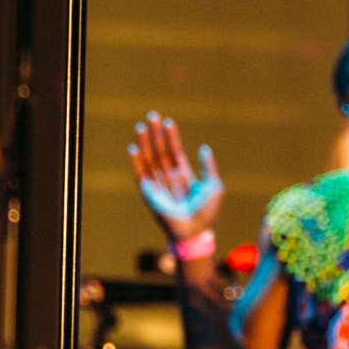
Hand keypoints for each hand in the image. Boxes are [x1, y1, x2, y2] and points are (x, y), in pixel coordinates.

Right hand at [128, 110, 224, 242]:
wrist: (196, 232)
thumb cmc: (207, 213)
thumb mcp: (214, 186)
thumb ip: (209, 167)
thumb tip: (204, 148)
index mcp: (184, 176)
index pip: (175, 152)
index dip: (172, 137)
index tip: (169, 121)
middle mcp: (169, 178)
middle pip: (161, 152)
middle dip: (156, 134)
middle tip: (152, 115)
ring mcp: (159, 185)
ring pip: (150, 159)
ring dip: (145, 143)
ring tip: (141, 126)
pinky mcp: (150, 194)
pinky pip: (141, 175)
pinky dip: (136, 162)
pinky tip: (134, 148)